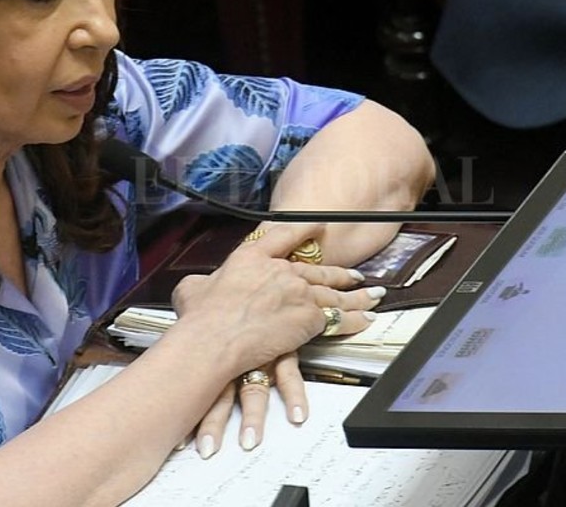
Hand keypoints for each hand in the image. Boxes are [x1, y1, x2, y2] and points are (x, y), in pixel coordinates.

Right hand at [171, 226, 381, 454]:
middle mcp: (281, 271)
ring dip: (356, 297)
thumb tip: (198, 288)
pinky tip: (365, 320)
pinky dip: (354, 319)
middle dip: (340, 274)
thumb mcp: (192, 289)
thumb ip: (202, 284)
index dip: (305, 229)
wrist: (215, 338)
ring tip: (373, 297)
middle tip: (356, 275)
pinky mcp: (308, 318)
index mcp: (253, 258)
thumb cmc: (201, 318)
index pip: (284, 235)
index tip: (320, 226)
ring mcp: (298, 293)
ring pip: (334, 293)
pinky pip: (338, 318)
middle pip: (318, 269)